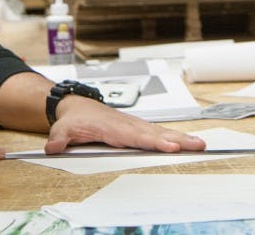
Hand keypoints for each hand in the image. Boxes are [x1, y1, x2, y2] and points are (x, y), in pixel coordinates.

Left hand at [44, 96, 205, 154]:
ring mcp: (136, 127)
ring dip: (182, 138)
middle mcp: (128, 126)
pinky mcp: (139, 129)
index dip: (154, 142)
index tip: (170, 146)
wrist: (77, 106)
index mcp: (113, 128)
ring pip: (162, 133)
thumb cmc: (75, 118)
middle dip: (178, 140)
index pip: (137, 137)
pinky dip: (176, 138)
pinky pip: (160, 134)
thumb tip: (53, 147)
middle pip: (156, 134)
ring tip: (201, 144)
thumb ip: (59, 139)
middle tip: (196, 145)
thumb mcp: (62, 129)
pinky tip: (189, 143)